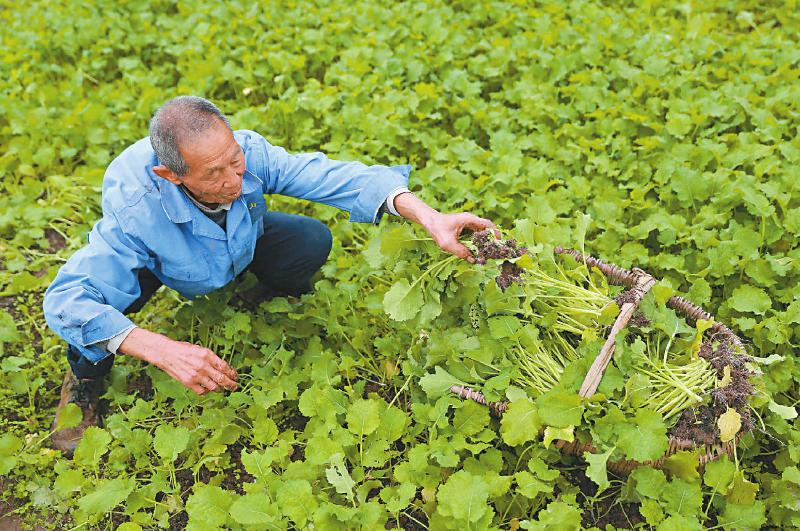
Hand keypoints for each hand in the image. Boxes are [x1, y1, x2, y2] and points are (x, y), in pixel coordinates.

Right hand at [119, 328, 237, 394]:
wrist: (167, 353)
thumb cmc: (184, 350)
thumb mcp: (200, 349)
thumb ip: (212, 359)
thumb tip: (224, 368)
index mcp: (207, 355)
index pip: (225, 367)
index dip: (232, 373)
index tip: (235, 376)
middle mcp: (203, 365)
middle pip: (222, 379)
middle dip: (231, 384)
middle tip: (235, 386)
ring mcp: (196, 375)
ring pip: (214, 387)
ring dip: (220, 389)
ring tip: (222, 389)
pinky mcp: (188, 383)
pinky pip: (202, 391)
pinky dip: (207, 392)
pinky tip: (208, 389)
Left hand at [424, 212, 497, 262]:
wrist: (429, 221)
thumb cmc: (437, 229)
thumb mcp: (447, 243)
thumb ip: (460, 252)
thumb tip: (472, 260)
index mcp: (469, 220)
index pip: (488, 225)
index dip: (495, 234)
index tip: (498, 245)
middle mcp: (471, 221)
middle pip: (487, 230)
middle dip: (491, 241)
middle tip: (492, 254)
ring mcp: (469, 224)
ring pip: (481, 234)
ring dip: (484, 243)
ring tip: (485, 255)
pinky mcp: (466, 229)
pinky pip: (475, 236)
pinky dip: (477, 244)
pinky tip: (476, 252)